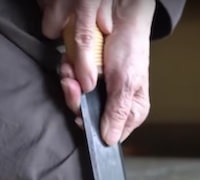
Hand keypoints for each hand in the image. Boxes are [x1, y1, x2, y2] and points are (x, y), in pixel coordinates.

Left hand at [42, 0, 155, 144]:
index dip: (92, 127)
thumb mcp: (126, 82)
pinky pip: (72, 84)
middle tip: (72, 85)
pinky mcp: (87, 79)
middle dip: (76, 101)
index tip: (80, 117)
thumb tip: (109, 140)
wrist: (120, 19)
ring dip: (69, 85)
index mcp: (131, 111)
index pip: (109, 135)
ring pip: (77, 101)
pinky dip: (68, 74)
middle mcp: (114, 105)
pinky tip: (69, 65)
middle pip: (88, 118)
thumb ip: (117, 112)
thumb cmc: (130, 49)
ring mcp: (99, 92)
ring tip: (69, 71)